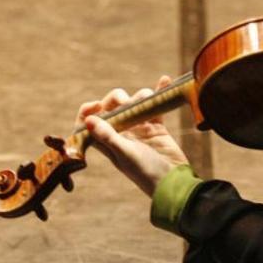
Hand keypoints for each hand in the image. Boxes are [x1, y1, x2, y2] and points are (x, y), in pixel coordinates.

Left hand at [76, 75, 188, 196]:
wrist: (174, 181)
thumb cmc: (146, 172)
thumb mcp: (126, 154)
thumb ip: (108, 136)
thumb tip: (88, 120)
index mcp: (106, 142)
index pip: (88, 123)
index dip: (87, 111)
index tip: (96, 105)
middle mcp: (120, 134)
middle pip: (112, 107)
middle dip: (117, 98)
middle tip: (127, 102)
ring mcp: (138, 129)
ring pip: (134, 103)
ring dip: (140, 96)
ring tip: (149, 100)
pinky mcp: (156, 127)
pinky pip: (154, 106)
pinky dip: (159, 93)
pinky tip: (164, 81)